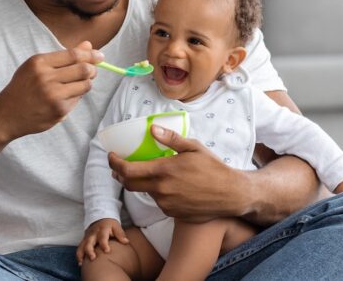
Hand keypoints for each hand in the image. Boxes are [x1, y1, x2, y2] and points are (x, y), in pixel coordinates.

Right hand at [0, 41, 103, 140]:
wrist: (6, 115)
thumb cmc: (23, 88)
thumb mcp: (36, 67)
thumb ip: (63, 56)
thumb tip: (88, 44)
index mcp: (39, 62)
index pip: (73, 55)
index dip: (90, 54)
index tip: (99, 55)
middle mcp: (45, 77)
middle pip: (84, 69)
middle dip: (93, 69)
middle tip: (92, 70)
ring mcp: (53, 95)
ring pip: (85, 85)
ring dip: (86, 83)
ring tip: (76, 84)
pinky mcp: (59, 110)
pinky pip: (78, 99)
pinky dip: (76, 97)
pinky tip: (64, 98)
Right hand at [76, 218, 128, 264]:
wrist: (99, 219)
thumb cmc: (110, 225)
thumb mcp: (116, 226)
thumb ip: (120, 234)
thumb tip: (126, 242)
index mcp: (102, 230)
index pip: (102, 237)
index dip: (104, 244)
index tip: (107, 251)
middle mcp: (93, 235)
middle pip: (89, 242)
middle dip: (89, 251)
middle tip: (93, 258)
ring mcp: (87, 238)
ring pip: (82, 246)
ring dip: (81, 255)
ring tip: (82, 264)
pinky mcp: (84, 242)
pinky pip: (79, 249)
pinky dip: (79, 256)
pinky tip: (80, 264)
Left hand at [109, 125, 248, 222]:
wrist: (231, 195)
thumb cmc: (214, 168)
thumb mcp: (194, 147)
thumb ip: (171, 139)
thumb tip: (152, 129)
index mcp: (164, 171)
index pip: (128, 170)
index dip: (114, 163)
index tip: (111, 156)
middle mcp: (161, 189)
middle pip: (129, 184)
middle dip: (120, 175)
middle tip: (120, 167)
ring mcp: (166, 203)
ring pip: (146, 192)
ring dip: (144, 183)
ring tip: (154, 174)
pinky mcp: (172, 213)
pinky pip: (159, 202)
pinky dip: (158, 192)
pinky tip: (171, 186)